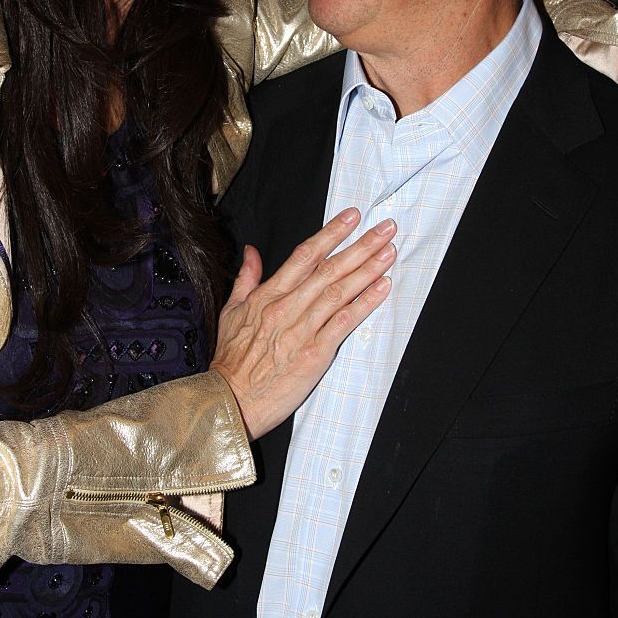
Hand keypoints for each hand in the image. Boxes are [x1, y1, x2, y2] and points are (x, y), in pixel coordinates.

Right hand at [210, 209, 395, 440]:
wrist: (229, 399)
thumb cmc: (231, 360)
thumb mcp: (231, 312)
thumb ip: (246, 279)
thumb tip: (252, 251)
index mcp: (268, 295)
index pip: (305, 255)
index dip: (331, 233)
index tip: (351, 217)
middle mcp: (287, 308)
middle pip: (329, 269)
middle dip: (360, 246)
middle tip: (384, 229)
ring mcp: (302, 330)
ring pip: (339, 291)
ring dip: (368, 269)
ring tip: (388, 252)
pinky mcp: (314, 353)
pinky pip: (344, 323)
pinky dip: (364, 303)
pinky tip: (381, 288)